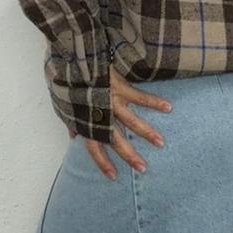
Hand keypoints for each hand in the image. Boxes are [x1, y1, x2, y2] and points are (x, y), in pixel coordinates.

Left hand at [68, 64, 171, 178]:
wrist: (70, 56)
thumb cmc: (66, 81)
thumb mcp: (63, 105)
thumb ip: (71, 122)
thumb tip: (73, 137)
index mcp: (85, 120)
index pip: (94, 148)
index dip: (102, 163)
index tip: (113, 176)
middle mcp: (99, 114)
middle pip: (116, 140)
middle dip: (130, 155)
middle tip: (142, 168)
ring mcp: (111, 101)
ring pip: (132, 121)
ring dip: (147, 133)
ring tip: (160, 143)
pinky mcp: (120, 86)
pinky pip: (140, 97)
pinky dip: (155, 102)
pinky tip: (168, 108)